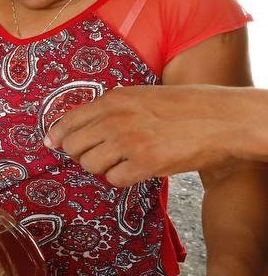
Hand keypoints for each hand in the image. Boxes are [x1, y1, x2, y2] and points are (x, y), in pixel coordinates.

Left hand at [44, 86, 243, 186]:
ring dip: (102, 167)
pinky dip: (122, 178)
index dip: (58, 135)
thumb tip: (83, 127)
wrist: (222, 118)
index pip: (68, 120)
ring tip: (122, 161)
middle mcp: (115, 120)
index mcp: (114, 100)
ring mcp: (128, 142)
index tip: (53, 144)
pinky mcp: (145, 164)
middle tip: (99, 155)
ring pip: (90, 165)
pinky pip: (114, 179)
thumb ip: (113, 109)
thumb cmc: (186, 106)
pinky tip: (136, 170)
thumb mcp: (142, 95)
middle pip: (73, 146)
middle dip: (82, 154)